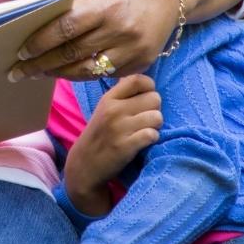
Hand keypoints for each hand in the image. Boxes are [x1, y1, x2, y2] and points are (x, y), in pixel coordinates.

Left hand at [12, 0, 180, 80]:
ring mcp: (135, 50)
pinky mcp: (143, 62)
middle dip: (43, 64)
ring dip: (61, 74)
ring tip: (41, 72)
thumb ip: (74, 10)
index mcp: (106, 7)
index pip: (64, 30)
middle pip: (73, 55)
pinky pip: (108, 74)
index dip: (40, 43)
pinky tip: (70, 71)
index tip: (22, 52)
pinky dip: (87, 73)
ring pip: (89, 71)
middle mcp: (121, 31)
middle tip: (20, 71)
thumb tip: (40, 28)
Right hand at [64, 75, 161, 215]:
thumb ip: (121, 95)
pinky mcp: (126, 146)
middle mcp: (114, 110)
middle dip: (154, 108)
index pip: (137, 79)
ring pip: (157, 117)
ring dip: (155, 125)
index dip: (149, 86)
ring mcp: (120, 128)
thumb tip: (142, 80)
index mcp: (108, 98)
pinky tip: (143, 142)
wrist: (85, 163)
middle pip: (154, 98)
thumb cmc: (100, 134)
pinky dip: (152, 139)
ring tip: (144, 130)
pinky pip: (153, 135)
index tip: (146, 96)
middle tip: (145, 118)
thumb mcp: (104, 109)